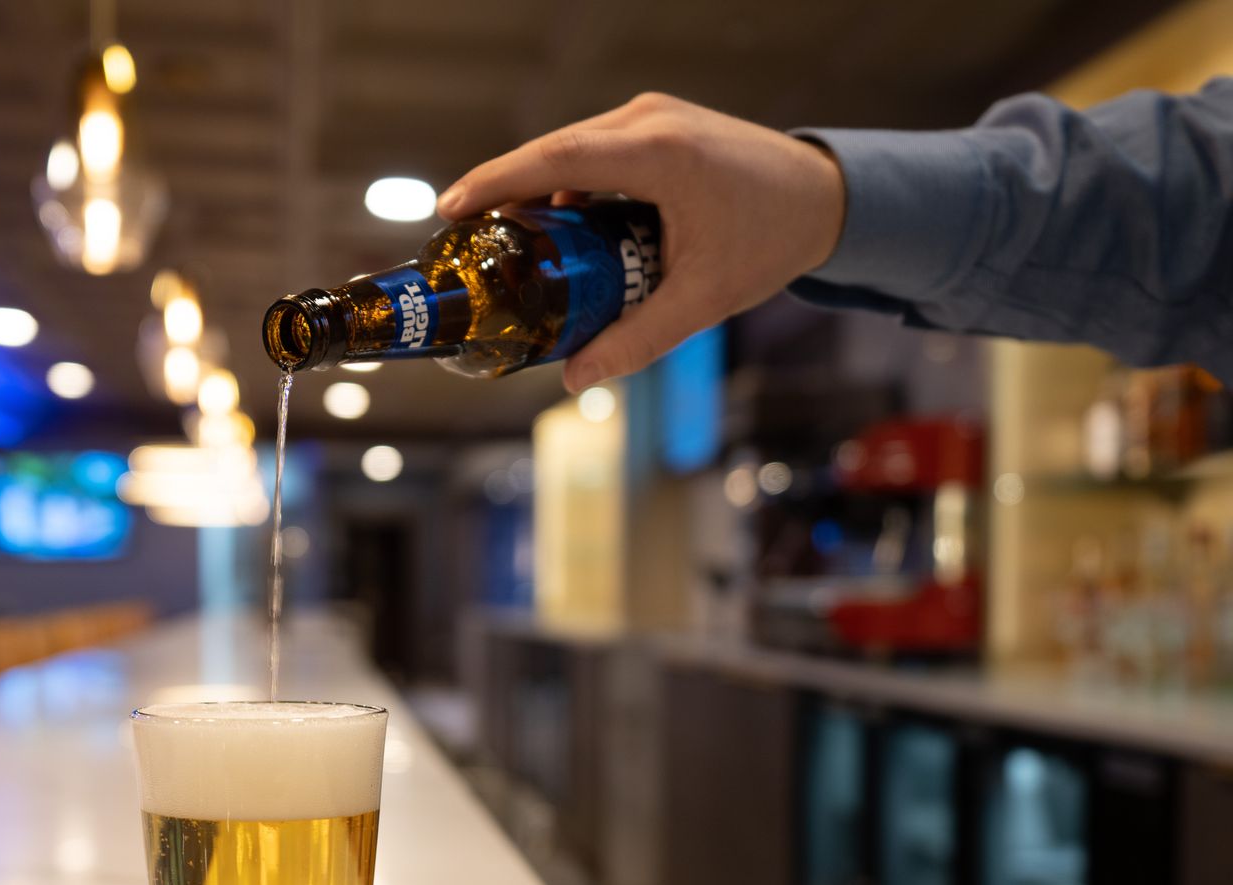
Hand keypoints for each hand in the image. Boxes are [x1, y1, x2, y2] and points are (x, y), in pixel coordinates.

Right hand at [438, 93, 847, 391]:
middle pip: (552, 151)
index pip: (555, 161)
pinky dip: (566, 181)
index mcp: (660, 155)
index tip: (451, 209)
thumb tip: (578, 377)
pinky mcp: (656, 122)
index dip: (496, 182)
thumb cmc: (771, 240)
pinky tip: (555, 222)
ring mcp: (653, 115)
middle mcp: (650, 122)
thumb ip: (638, 339)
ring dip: (534, 187)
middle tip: (461, 234)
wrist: (825, 196)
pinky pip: (593, 148)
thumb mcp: (703, 299)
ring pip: (570, 148)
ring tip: (502, 236)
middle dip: (502, 189)